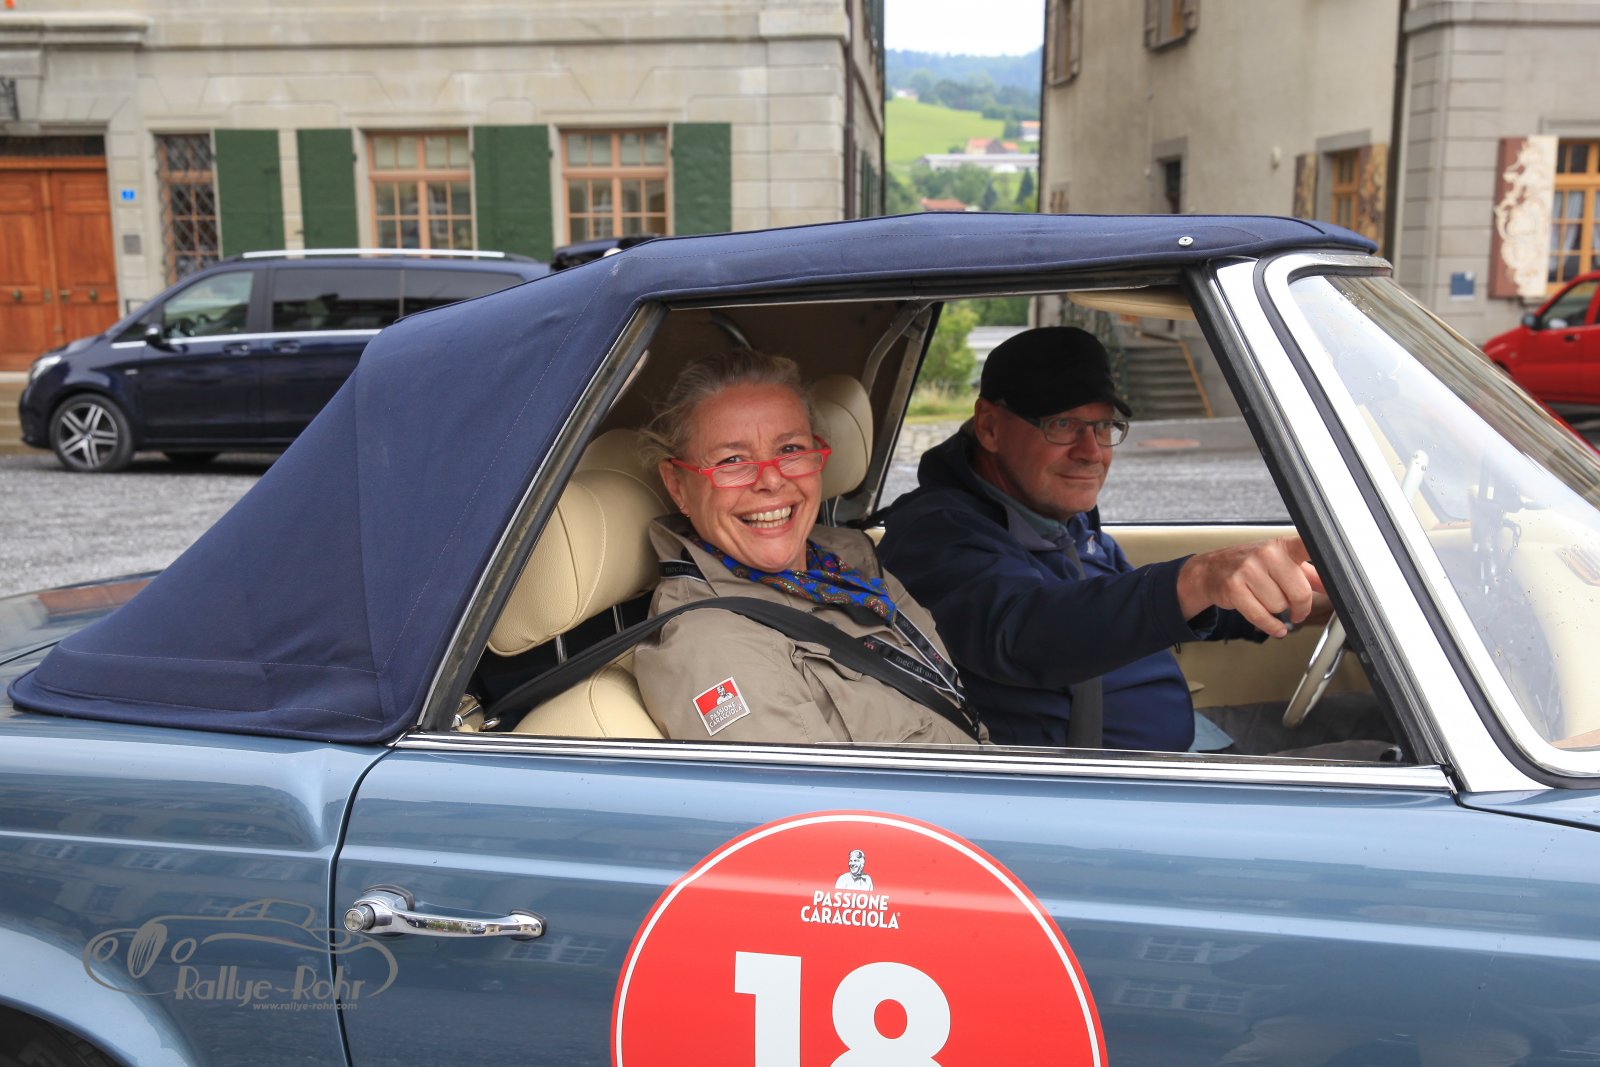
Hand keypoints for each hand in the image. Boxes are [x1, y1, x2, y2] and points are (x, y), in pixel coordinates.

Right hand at [1176, 535, 1322, 638]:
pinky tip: (1275, 625)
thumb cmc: (1250, 566)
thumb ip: (1308, 574)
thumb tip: (1333, 585)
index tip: (1337, 558)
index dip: (1323, 552)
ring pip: (1279, 606)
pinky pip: (1262, 617)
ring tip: (1267, 601)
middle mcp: (1266, 554)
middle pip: (1299, 592)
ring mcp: (1248, 570)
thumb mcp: (1280, 563)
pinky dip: (1271, 626)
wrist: (1211, 571)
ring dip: (1277, 611)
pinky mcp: (1234, 588)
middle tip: (1296, 608)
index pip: (1307, 545)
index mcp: (1282, 546)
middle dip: (1299, 606)